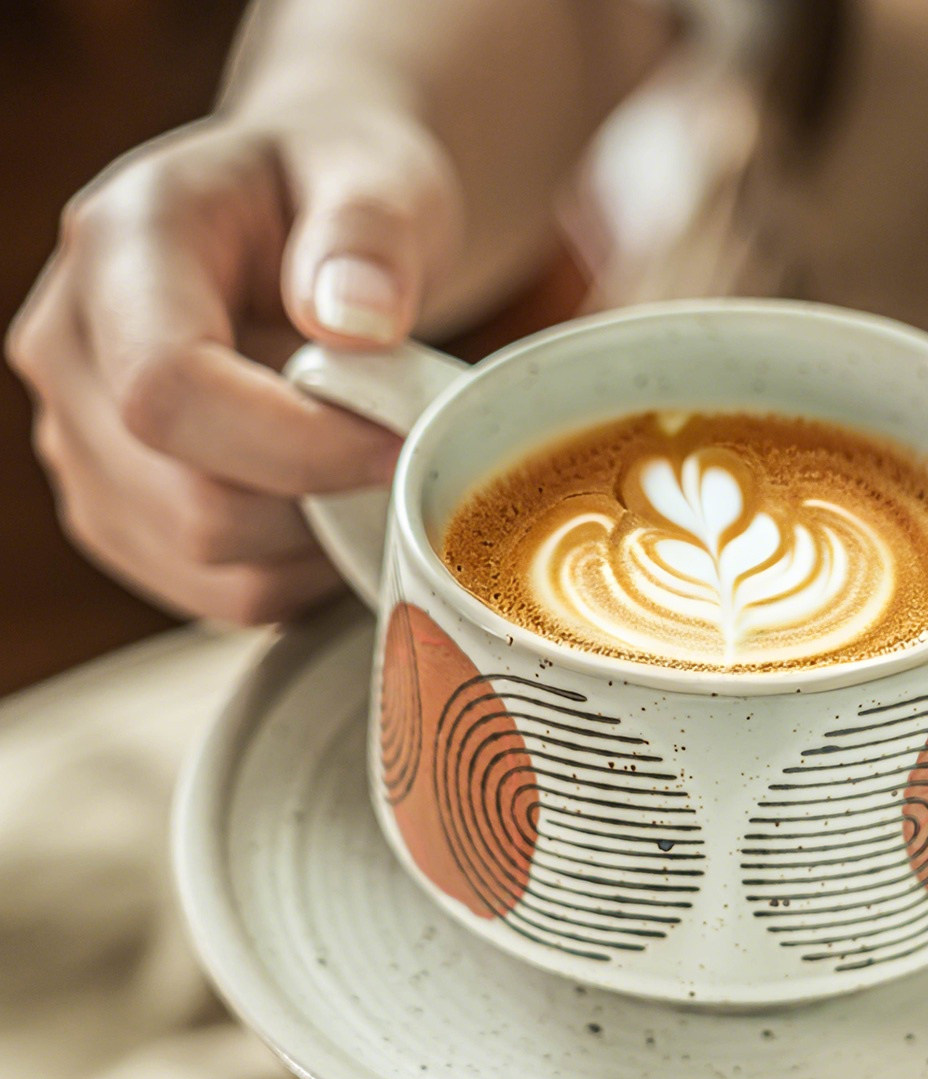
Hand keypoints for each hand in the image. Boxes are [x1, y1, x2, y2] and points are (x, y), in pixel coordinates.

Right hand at [6, 103, 460, 622]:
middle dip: (320, 502)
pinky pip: (217, 595)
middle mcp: (69, 351)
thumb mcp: (376, 175)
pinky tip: (333, 503)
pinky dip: (297, 573)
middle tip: (400, 454)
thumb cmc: (336, 193)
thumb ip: (369, 231)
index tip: (399, 445)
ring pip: (204, 565)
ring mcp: (80, 443)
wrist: (299, 224)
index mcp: (119, 250)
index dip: (299, 446)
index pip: (171, 392)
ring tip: (363, 466)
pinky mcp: (118, 511)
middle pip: (188, 501)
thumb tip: (355, 320)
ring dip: (315, 544)